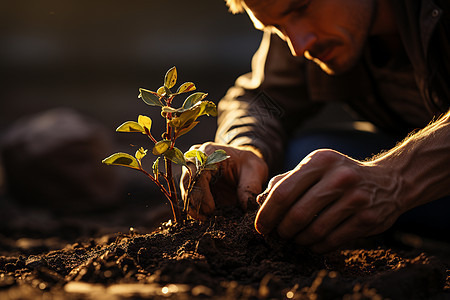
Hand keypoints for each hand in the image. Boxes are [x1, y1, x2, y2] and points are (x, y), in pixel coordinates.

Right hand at [180, 142, 268, 219]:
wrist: (244, 165)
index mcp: (208, 151)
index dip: (201, 191)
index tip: (210, 208)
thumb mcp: (255, 171)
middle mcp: (195, 161)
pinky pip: (189, 199)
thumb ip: (250, 188)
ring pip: (185, 192)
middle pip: (186, 182)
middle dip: (195, 202)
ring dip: (193, 208)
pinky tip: (204, 219)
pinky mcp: (192, 187)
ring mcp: (191, 173)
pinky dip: (195, 210)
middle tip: (207, 217)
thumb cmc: (248, 165)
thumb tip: (248, 207)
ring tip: (206, 220)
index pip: (198, 170)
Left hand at [255, 149, 403, 252]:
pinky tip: (313, 243)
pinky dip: (317, 246)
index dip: (267, 213)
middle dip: (282, 230)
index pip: (283, 192)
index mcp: (319, 161)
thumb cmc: (341, 175)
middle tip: (279, 234)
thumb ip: (287, 180)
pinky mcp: (367, 218)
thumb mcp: (316, 167)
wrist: (389, 181)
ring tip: (296, 239)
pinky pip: (332, 240)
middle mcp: (338, 177)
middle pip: (297, 213)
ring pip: (314, 230)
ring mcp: (355, 198)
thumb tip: (260, 200)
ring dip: (299, 240)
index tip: (260, 226)